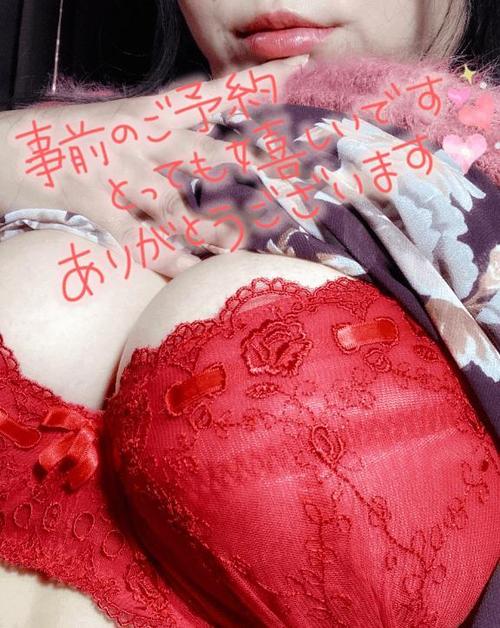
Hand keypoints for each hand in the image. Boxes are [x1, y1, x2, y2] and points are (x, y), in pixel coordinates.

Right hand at [0, 55, 307, 276]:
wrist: (12, 150)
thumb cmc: (77, 138)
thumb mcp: (124, 121)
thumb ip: (168, 135)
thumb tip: (216, 155)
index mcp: (149, 114)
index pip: (210, 95)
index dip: (254, 82)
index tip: (298, 67)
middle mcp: (141, 142)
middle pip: (205, 154)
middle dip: (246, 167)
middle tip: (282, 178)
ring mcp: (120, 177)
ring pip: (177, 207)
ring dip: (210, 230)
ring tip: (234, 244)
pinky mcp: (100, 210)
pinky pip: (141, 242)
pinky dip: (167, 260)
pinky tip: (188, 270)